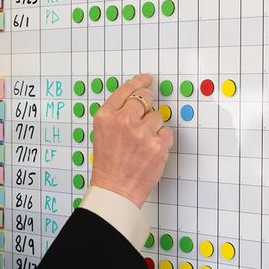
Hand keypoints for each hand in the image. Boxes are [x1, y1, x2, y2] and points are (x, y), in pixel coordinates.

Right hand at [90, 73, 174, 206]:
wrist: (115, 190)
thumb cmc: (108, 165)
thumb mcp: (102, 133)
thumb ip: (116, 115)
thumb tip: (136, 101)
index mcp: (106, 116)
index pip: (126, 90)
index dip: (139, 82)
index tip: (146, 79)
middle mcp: (122, 121)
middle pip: (145, 99)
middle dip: (147, 107)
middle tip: (144, 120)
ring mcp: (141, 133)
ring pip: (157, 117)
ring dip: (153, 128)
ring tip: (141, 144)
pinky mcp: (157, 145)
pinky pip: (166, 132)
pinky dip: (161, 141)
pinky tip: (150, 151)